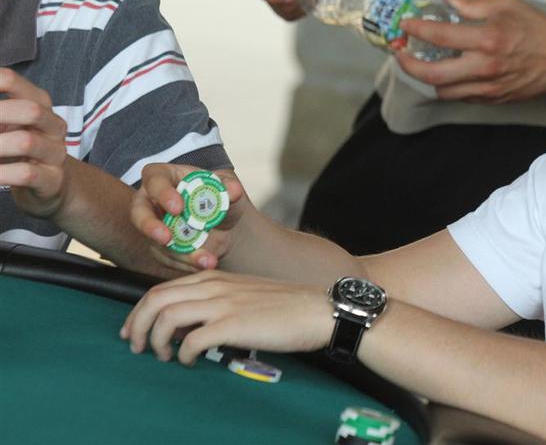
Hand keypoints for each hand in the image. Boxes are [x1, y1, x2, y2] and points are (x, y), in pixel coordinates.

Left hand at [0, 68, 69, 217]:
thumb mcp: (6, 124)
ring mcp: (55, 153)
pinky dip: (0, 173)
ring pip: (26, 142)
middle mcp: (53, 126)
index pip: (11, 80)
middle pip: (31, 109)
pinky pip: (25, 173)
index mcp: (38, 104)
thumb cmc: (19, 149)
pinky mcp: (52, 179)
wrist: (52, 184)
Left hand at [120, 270, 329, 363]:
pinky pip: (192, 340)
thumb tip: (190, 325)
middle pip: (155, 299)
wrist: (317, 310)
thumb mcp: (244, 293)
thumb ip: (217, 301)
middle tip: (136, 345)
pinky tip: (188, 361)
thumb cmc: (285, 306)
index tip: (136, 329)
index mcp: (215, 277)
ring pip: (167, 316)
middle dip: (137, 324)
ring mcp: (223, 304)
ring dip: (156, 340)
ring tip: (162, 356)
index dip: (140, 311)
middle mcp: (214, 286)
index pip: (161, 288)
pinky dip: (182, 354)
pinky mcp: (234, 325)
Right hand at [131, 163, 244, 271]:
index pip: (154, 178)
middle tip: (166, 238)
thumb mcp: (228, 189)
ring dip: (178, 253)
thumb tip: (233, 190)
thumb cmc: (219, 197)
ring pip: (155, 242)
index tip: (178, 207)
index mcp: (166, 176)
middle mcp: (152, 200)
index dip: (162, 193)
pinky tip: (204, 263)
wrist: (224, 225)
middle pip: (138, 212)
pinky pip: (167, 259)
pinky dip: (186, 264)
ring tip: (204, 259)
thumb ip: (230, 187)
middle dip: (150, 226)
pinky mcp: (159, 248)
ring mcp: (153, 226)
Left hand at [396, 0, 545, 102]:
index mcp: (486, 39)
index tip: (405, 25)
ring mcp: (489, 87)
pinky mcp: (494, 98)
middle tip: (401, 55)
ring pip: (444, 91)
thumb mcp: (504, 4)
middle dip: (408, 65)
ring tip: (426, 64)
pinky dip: (451, 86)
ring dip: (430, 78)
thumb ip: (471, 4)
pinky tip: (450, 73)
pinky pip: (462, 97)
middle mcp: (485, 67)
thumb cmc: (535, 26)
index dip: (416, 30)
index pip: (439, 36)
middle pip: (432, 74)